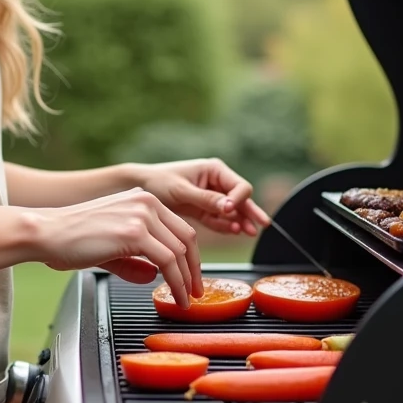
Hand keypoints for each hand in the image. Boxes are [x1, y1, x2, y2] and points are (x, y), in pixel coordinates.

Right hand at [28, 188, 203, 307]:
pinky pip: (167, 261)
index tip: (191, 276)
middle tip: (195, 291)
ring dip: (187, 280)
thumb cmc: (68, 238)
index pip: (179, 227)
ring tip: (186, 298)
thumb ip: (133, 260)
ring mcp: (141, 215)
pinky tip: (176, 296)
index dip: (190, 256)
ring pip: (180, 251)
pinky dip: (176, 282)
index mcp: (141, 199)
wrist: (46, 232)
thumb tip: (154, 275)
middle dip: (194, 269)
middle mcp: (146, 202)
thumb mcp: (109, 247)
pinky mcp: (135, 232)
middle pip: (186, 237)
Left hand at [133, 158, 271, 235]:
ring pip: (232, 210)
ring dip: (240, 220)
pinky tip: (234, 231)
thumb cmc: (158, 182)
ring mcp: (210, 197)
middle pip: (240, 198)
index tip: (230, 210)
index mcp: (214, 170)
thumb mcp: (182, 190)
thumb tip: (229, 207)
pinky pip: (219, 219)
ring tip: (247, 232)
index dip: (239, 200)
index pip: (238, 186)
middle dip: (250, 211)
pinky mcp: (203, 209)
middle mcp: (216, 182)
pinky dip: (226, 225)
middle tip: (262, 224)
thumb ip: (206, 199)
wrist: (139, 188)